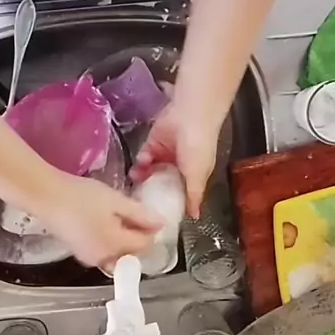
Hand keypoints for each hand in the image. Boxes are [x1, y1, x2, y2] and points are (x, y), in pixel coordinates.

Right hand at [33, 172, 161, 270]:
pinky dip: (109, 243)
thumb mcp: (115, 201)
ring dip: (123, 242)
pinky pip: (103, 253)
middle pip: (132, 254)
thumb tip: (161, 224)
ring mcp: (89, 258)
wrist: (46, 196)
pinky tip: (104, 223)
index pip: (145, 245)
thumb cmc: (82, 196)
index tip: (149, 214)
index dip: (152, 231)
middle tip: (135, 214)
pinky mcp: (79, 253)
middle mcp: (104, 259)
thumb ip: (140, 214)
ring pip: (117, 256)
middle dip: (137, 238)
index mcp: (116, 245)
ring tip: (119, 218)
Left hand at [133, 102, 218, 217]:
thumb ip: (193, 196)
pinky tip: (143, 160)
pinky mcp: (154, 143)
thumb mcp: (197, 176)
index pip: (178, 194)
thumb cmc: (198, 148)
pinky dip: (142, 160)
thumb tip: (195, 217)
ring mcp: (165, 154)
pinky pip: (144, 156)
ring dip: (142, 175)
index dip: (167, 203)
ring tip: (136, 178)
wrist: (189, 116)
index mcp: (192, 176)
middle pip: (160, 183)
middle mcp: (178, 167)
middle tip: (137, 198)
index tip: (155, 214)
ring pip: (150, 171)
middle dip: (150, 190)